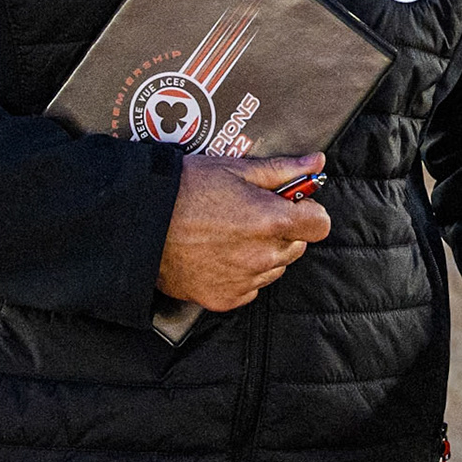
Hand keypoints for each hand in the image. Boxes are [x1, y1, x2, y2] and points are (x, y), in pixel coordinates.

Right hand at [157, 153, 331, 310]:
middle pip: (297, 246)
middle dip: (284, 230)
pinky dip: (242, 274)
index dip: (308, 211)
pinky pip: (250, 288)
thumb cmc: (187, 189)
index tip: (291, 204)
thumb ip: (284, 169)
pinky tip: (218, 254)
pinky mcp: (225, 299)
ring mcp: (244, 280)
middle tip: (252, 215)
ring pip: (274, 268)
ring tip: (230, 234)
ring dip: (264, 253)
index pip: (320, 224)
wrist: (141, 223)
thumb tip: (317, 162)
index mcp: (272, 220)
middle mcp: (263, 255)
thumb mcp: (237, 169)